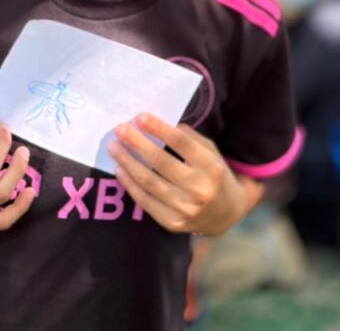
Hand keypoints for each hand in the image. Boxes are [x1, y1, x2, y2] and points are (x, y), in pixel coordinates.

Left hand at [110, 113, 255, 236]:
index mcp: (210, 167)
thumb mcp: (210, 152)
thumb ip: (189, 138)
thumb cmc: (213, 175)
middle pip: (160, 161)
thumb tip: (158, 125)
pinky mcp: (172, 223)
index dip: (159, 129)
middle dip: (137, 143)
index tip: (140, 117)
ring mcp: (185, 209)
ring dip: (127, 162)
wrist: (225, 214)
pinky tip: (119, 169)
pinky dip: (129, 184)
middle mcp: (199, 189)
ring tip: (114, 147)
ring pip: (148, 182)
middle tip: (120, 129)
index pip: (181, 143)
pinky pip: (145, 201)